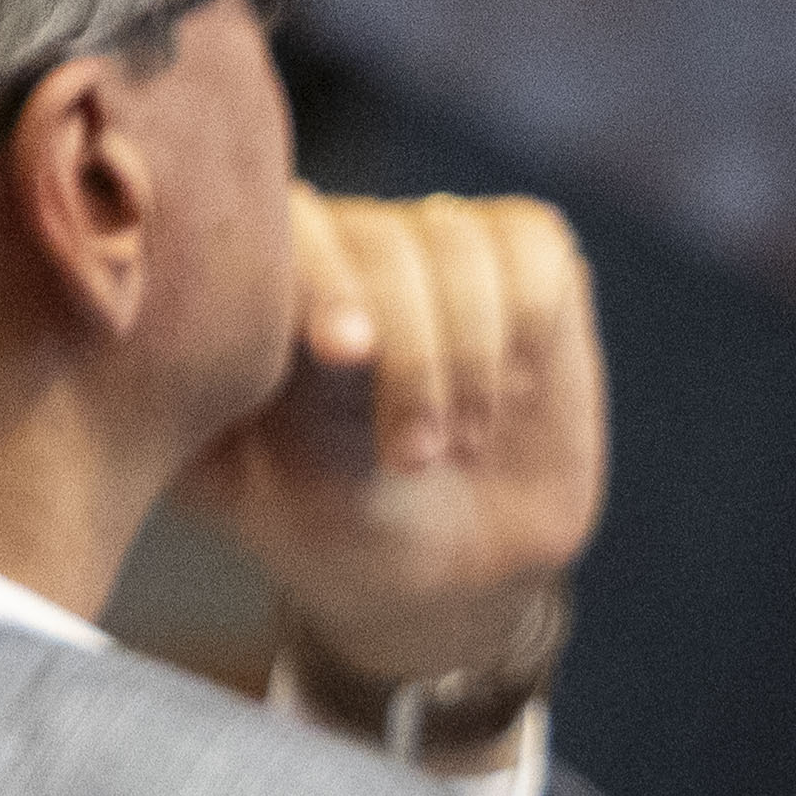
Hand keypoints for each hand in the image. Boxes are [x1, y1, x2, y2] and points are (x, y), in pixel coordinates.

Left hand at [180, 186, 607, 682]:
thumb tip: (339, 333)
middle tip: (413, 457)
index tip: (344, 353)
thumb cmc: (342, 527)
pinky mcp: (521, 263)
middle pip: (383, 237)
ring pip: (463, 242)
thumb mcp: (304, 485)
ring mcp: (433, 246)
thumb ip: (310, 400)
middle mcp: (345, 244)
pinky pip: (534, 249)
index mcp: (261, 285)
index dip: (322, 274)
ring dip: (474, 353)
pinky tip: (512, 394)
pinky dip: (529, 325)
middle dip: (411, 353)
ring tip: (457, 446)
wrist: (445, 569)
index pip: (284, 227)